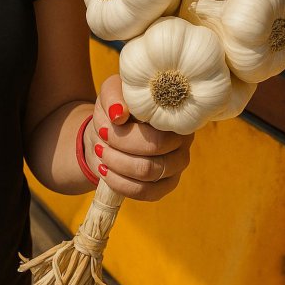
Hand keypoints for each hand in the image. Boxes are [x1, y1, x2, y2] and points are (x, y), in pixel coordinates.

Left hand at [83, 75, 193, 200]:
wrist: (110, 132)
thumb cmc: (116, 108)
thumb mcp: (111, 92)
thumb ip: (114, 96)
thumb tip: (119, 116)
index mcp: (175, 113)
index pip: (159, 125)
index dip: (128, 130)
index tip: (109, 121)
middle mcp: (183, 140)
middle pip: (154, 148)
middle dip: (119, 144)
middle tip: (102, 136)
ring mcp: (177, 165)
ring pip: (148, 172)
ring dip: (117, 163)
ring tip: (101, 151)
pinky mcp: (166, 185)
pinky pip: (145, 192)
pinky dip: (119, 183)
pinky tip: (105, 170)